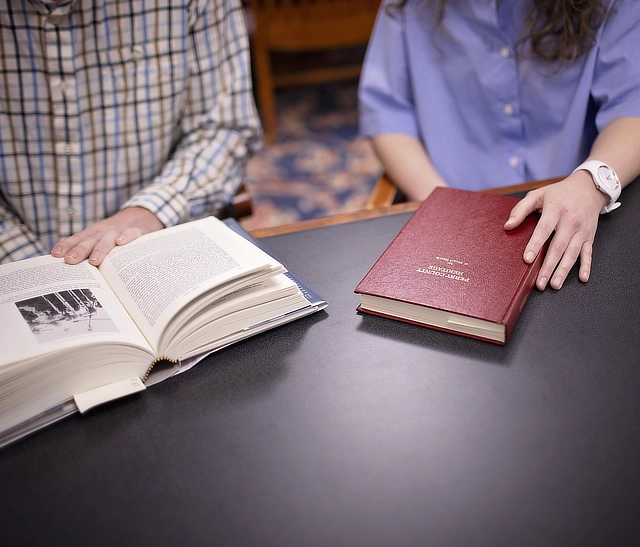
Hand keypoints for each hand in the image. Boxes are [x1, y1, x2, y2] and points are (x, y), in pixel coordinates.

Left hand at [51, 207, 163, 265]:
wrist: (141, 216)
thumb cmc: (117, 234)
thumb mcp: (101, 238)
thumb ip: (90, 250)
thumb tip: (74, 272)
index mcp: (93, 233)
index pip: (77, 239)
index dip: (66, 245)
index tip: (55, 254)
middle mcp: (104, 231)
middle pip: (90, 240)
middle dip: (79, 250)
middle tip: (70, 261)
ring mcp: (120, 230)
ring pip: (108, 238)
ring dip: (100, 248)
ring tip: (94, 260)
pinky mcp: (137, 230)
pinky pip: (132, 232)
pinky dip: (126, 236)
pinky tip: (121, 242)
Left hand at [504, 172, 608, 289]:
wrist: (588, 188)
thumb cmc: (558, 193)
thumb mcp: (537, 194)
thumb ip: (520, 209)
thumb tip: (508, 225)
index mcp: (555, 210)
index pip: (543, 230)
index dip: (535, 245)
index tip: (527, 259)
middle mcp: (570, 221)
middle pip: (558, 247)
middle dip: (549, 266)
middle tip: (539, 283)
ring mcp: (582, 230)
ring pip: (572, 253)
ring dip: (563, 270)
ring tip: (554, 285)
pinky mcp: (590, 236)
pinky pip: (589, 253)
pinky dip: (586, 266)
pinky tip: (582, 278)